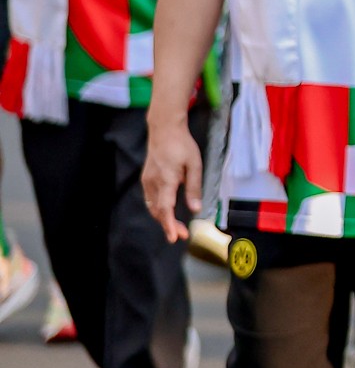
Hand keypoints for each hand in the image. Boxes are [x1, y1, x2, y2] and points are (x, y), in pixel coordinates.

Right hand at [140, 115, 201, 242]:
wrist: (164, 130)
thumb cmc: (182, 145)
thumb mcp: (195, 165)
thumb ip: (194, 188)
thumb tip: (195, 209)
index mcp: (166, 180)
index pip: (165, 208)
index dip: (169, 225)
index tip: (174, 237)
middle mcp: (153, 183)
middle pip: (158, 211)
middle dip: (169, 225)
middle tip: (182, 234)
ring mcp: (147, 181)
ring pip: (152, 206)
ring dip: (163, 218)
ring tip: (176, 227)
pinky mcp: (146, 179)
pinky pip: (150, 199)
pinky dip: (158, 209)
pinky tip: (166, 211)